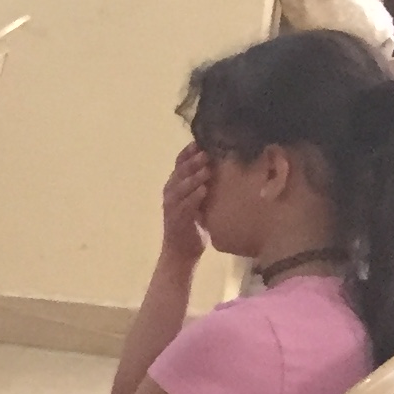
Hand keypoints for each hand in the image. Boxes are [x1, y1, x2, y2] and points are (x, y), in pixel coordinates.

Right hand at [160, 144, 211, 264]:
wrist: (181, 251)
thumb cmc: (193, 224)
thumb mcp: (198, 200)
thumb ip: (204, 184)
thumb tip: (223, 166)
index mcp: (175, 185)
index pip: (179, 164)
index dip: (188, 152)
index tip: (200, 141)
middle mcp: (170, 193)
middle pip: (179, 172)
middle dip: (192, 161)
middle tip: (206, 153)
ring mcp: (172, 206)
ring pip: (180, 186)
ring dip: (193, 177)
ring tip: (206, 169)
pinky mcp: (176, 219)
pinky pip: (185, 205)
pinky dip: (194, 197)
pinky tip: (203, 190)